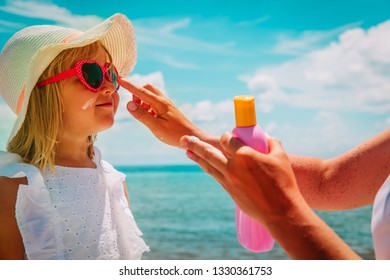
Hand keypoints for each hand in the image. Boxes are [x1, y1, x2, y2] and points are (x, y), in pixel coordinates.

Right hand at [117, 77, 205, 146]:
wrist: (191, 137)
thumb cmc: (174, 134)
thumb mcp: (156, 126)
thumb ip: (142, 115)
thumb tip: (128, 104)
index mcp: (159, 103)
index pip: (140, 91)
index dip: (128, 85)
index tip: (118, 78)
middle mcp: (163, 100)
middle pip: (146, 88)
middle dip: (136, 93)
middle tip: (135, 107)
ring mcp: (166, 104)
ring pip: (150, 95)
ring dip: (142, 100)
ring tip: (144, 115)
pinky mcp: (167, 109)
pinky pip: (154, 101)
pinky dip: (148, 106)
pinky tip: (150, 118)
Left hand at [180, 133, 301, 224]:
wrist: (280, 212)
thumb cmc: (283, 183)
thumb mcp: (281, 157)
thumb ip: (272, 143)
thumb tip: (266, 136)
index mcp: (245, 155)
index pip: (227, 140)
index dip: (225, 136)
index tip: (226, 136)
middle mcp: (233, 167)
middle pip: (209, 152)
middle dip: (196, 144)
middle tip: (184, 139)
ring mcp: (229, 180)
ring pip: (209, 165)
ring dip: (197, 157)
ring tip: (186, 150)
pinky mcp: (229, 191)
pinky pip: (215, 176)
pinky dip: (207, 168)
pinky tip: (203, 165)